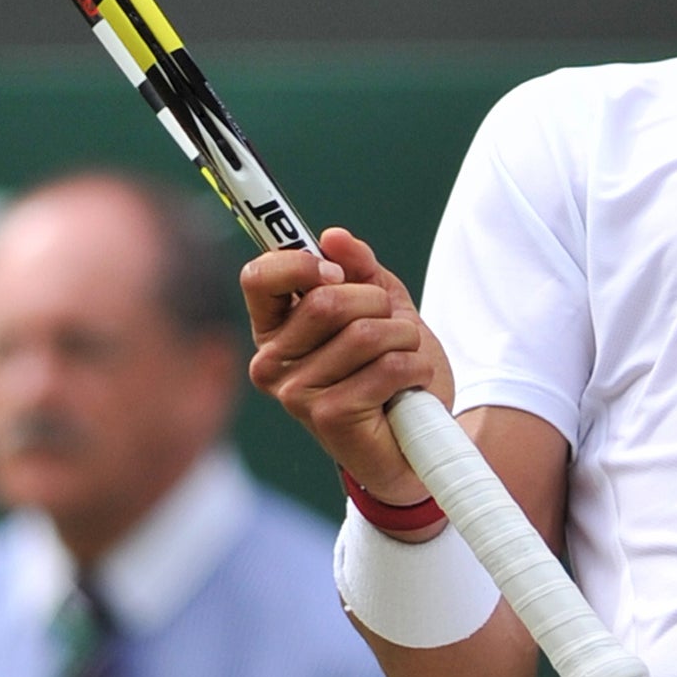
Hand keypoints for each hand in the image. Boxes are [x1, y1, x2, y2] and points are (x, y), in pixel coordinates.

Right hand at [241, 227, 454, 505]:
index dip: (302, 263)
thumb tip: (333, 237)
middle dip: (380, 305)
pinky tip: (409, 386)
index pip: (259, 277)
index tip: (339, 273)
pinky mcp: (327, 417)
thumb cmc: (390, 371)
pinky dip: (416, 368)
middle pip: (327, 300)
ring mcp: (294, 393)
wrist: (417, 438)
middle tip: (392, 328)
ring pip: (366, 332)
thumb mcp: (381, 306)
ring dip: (406, 339)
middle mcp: (271, 361)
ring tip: (404, 360)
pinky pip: (387, 366)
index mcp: (275, 328)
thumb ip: (358, 268)